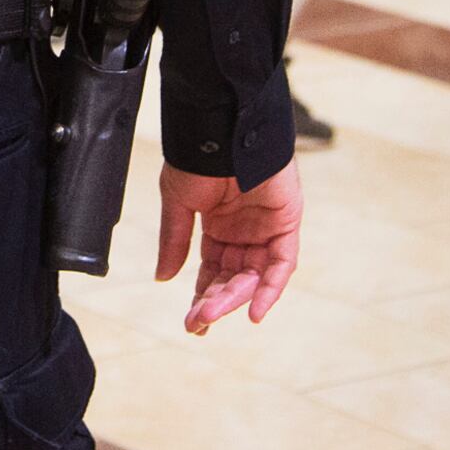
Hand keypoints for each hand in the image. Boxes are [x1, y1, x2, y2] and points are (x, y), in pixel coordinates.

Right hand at [156, 162, 302, 331]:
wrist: (220, 126)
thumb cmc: (197, 156)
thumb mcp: (178, 202)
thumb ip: (174, 241)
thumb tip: (164, 278)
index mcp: (217, 225)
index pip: (212, 270)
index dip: (202, 296)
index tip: (192, 320)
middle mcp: (243, 230)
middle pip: (232, 277)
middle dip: (214, 301)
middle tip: (197, 322)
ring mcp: (265, 227)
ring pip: (254, 275)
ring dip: (234, 298)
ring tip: (210, 313)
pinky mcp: (285, 222)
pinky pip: (282, 264)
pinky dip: (270, 289)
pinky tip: (252, 311)